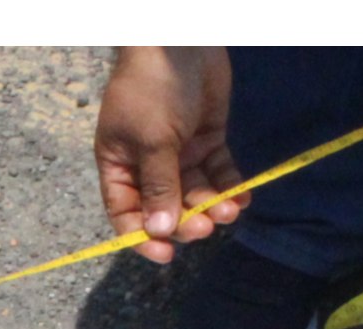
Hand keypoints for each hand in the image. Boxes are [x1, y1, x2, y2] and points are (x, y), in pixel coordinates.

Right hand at [95, 46, 242, 261]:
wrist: (180, 39)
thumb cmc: (151, 87)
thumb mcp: (152, 140)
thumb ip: (158, 185)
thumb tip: (159, 230)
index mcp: (119, 164)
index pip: (126, 212)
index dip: (143, 237)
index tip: (166, 255)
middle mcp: (148, 164)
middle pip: (167, 208)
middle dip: (187, 220)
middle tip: (206, 226)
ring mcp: (179, 153)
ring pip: (196, 193)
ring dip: (213, 206)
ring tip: (230, 211)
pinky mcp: (206, 139)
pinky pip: (219, 173)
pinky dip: (230, 187)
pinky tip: (243, 199)